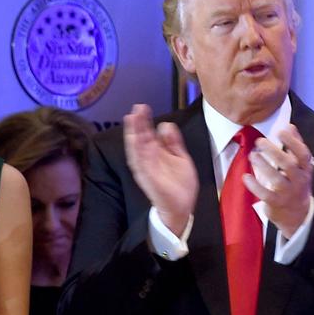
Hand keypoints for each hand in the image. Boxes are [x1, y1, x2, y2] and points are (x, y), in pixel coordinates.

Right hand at [123, 104, 196, 236]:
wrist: (182, 207)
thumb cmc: (180, 184)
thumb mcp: (180, 157)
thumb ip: (173, 142)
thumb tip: (165, 125)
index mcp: (156, 154)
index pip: (148, 134)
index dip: (144, 121)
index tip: (142, 107)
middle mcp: (148, 160)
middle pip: (140, 138)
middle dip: (138, 123)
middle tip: (136, 108)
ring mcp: (146, 169)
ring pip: (136, 148)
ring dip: (133, 133)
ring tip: (131, 118)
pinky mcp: (147, 178)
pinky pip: (139, 163)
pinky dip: (136, 151)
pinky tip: (134, 139)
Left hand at [243, 124, 313, 237]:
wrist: (298, 215)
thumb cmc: (296, 184)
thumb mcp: (301, 166)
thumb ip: (295, 146)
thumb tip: (290, 126)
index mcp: (306, 169)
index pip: (303, 154)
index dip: (293, 142)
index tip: (281, 130)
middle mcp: (299, 180)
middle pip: (288, 164)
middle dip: (274, 151)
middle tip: (260, 141)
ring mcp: (288, 193)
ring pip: (276, 179)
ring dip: (263, 165)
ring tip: (252, 155)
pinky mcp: (276, 203)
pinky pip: (265, 194)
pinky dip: (254, 185)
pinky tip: (246, 177)